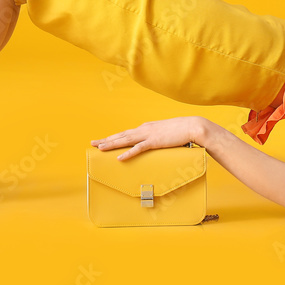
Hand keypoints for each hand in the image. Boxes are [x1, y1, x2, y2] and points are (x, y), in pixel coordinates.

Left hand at [90, 116, 206, 160]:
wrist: (192, 126)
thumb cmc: (181, 130)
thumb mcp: (165, 133)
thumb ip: (156, 137)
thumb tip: (152, 143)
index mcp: (146, 127)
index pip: (126, 133)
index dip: (113, 137)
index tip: (102, 140)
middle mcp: (144, 129)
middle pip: (121, 135)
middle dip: (106, 139)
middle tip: (92, 143)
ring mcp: (148, 135)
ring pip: (125, 140)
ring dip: (112, 144)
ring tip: (100, 148)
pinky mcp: (155, 141)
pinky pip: (138, 148)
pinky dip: (128, 153)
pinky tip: (119, 158)